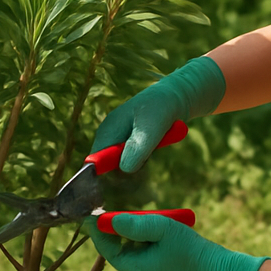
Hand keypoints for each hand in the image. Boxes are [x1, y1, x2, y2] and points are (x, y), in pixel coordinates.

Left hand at [88, 212, 267, 270]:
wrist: (219, 270)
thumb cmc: (191, 248)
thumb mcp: (161, 228)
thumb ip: (134, 224)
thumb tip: (108, 220)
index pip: (108, 251)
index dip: (100, 233)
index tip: (93, 216)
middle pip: (121, 254)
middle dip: (120, 234)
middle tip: (119, 214)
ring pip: (135, 258)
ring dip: (137, 241)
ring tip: (149, 224)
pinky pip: (148, 264)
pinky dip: (148, 249)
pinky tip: (159, 238)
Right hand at [91, 56, 224, 172]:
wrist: (176, 96)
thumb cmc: (160, 108)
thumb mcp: (150, 130)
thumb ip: (136, 150)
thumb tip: (123, 170)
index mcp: (107, 131)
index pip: (94, 162)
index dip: (105, 173)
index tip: (127, 174)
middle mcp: (109, 136)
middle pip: (108, 166)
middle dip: (127, 167)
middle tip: (148, 157)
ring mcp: (119, 138)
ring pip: (123, 164)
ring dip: (140, 161)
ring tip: (154, 145)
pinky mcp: (130, 141)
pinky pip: (133, 158)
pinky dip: (144, 157)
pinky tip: (154, 145)